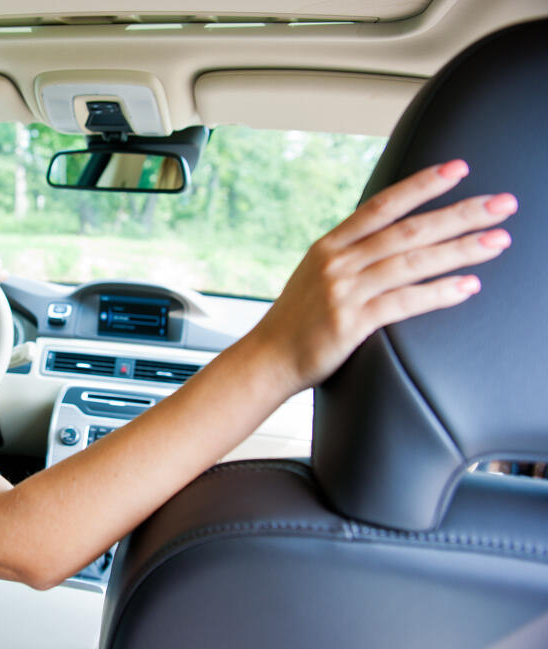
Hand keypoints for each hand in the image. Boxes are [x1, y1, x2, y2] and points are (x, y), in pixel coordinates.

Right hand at [249, 159, 516, 392]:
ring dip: (460, 249)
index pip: (382, 206)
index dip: (422, 185)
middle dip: (460, 213)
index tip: (459, 168)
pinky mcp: (350, 323)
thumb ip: (349, 254)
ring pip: (411, 262)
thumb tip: (390, 237)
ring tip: (498, 241)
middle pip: (407, 230)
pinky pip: (404, 302)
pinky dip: (439, 292)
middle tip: (502, 204)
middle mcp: (337, 263)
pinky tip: (468, 286)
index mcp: (329, 246)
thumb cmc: (297, 320)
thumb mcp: (316, 274)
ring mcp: (343, 292)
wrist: (268, 359)